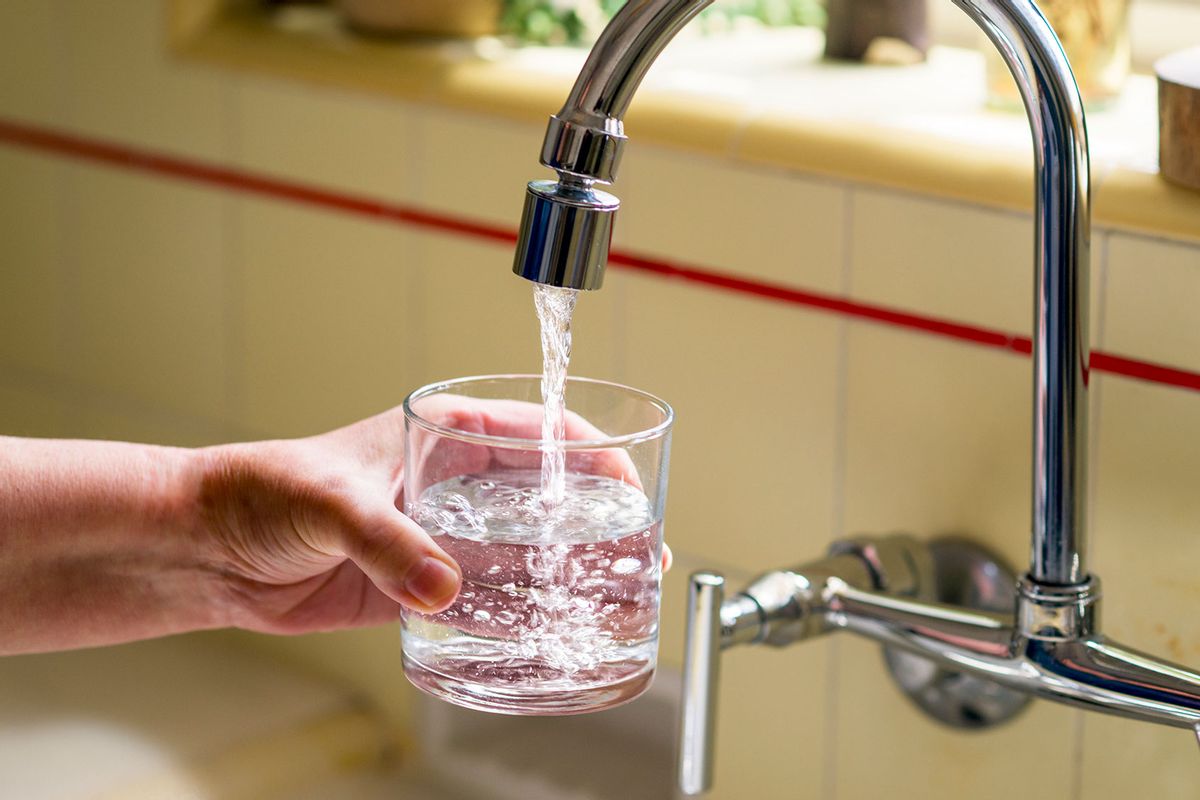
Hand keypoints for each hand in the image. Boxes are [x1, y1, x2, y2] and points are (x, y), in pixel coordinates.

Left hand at [201, 399, 669, 636]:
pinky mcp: (420, 581)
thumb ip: (387, 542)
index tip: (631, 491)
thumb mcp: (329, 501)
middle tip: (637, 557)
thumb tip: (443, 586)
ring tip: (610, 599)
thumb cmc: (260, 490)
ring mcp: (441, 533)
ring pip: (524, 549)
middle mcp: (453, 481)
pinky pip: (485, 596)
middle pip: (548, 496)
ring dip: (566, 572)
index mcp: (443, 433)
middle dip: (596, 522)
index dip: (594, 459)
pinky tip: (547, 629)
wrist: (209, 549)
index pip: (541, 434)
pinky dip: (517, 611)